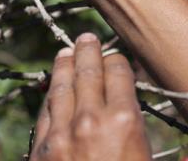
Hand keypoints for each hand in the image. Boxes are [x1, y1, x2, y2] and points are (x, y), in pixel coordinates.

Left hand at [30, 33, 150, 160]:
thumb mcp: (146, 156)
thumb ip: (136, 126)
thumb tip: (130, 108)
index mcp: (124, 121)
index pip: (117, 72)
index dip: (117, 60)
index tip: (115, 57)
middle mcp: (90, 120)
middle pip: (87, 72)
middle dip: (87, 51)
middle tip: (86, 39)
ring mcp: (61, 134)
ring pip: (61, 88)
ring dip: (64, 67)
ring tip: (65, 53)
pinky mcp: (41, 149)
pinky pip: (45, 113)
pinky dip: (50, 96)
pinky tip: (52, 89)